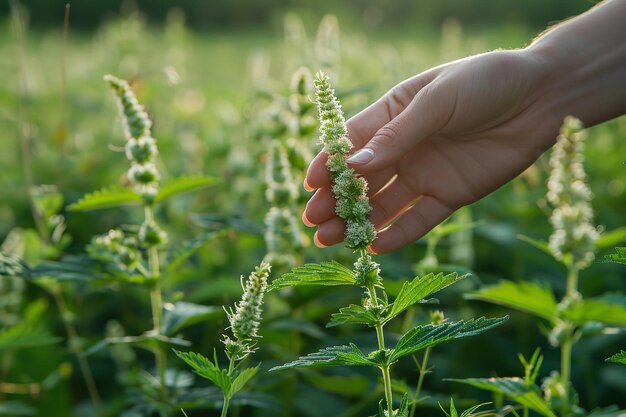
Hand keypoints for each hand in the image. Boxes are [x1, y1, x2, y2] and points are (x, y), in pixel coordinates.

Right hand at [304, 49, 560, 252]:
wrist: (542, 97)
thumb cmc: (485, 82)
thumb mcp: (436, 101)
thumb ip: (396, 137)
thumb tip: (353, 166)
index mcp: (392, 114)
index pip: (351, 143)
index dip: (329, 163)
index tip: (310, 183)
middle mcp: (403, 147)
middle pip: (361, 179)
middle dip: (336, 199)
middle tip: (313, 221)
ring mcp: (424, 173)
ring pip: (383, 203)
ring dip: (358, 221)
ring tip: (331, 240)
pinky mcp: (449, 195)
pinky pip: (419, 219)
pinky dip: (398, 233)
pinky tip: (376, 246)